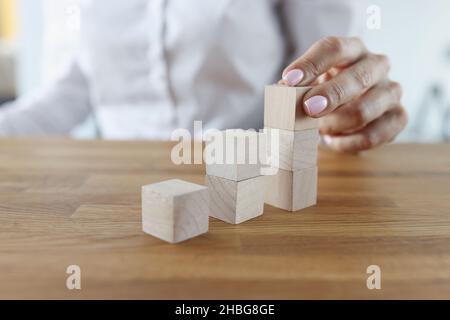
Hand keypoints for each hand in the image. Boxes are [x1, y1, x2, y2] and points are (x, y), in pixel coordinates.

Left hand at [280, 36, 407, 152]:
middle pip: (358, 77)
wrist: (346, 109)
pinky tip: (332, 142)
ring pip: (367, 108)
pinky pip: (375, 135)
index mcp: (352, 49)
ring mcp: (390, 90)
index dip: (311, 64)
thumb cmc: (322, 91)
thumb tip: (282, 93)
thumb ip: (295, 87)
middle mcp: (376, 65)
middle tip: (308, 108)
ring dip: (337, 123)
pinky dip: (349, 143)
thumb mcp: (307, 84)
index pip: (334, 48)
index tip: (289, 80)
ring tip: (319, 130)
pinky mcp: (398, 117)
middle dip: (332, 95)